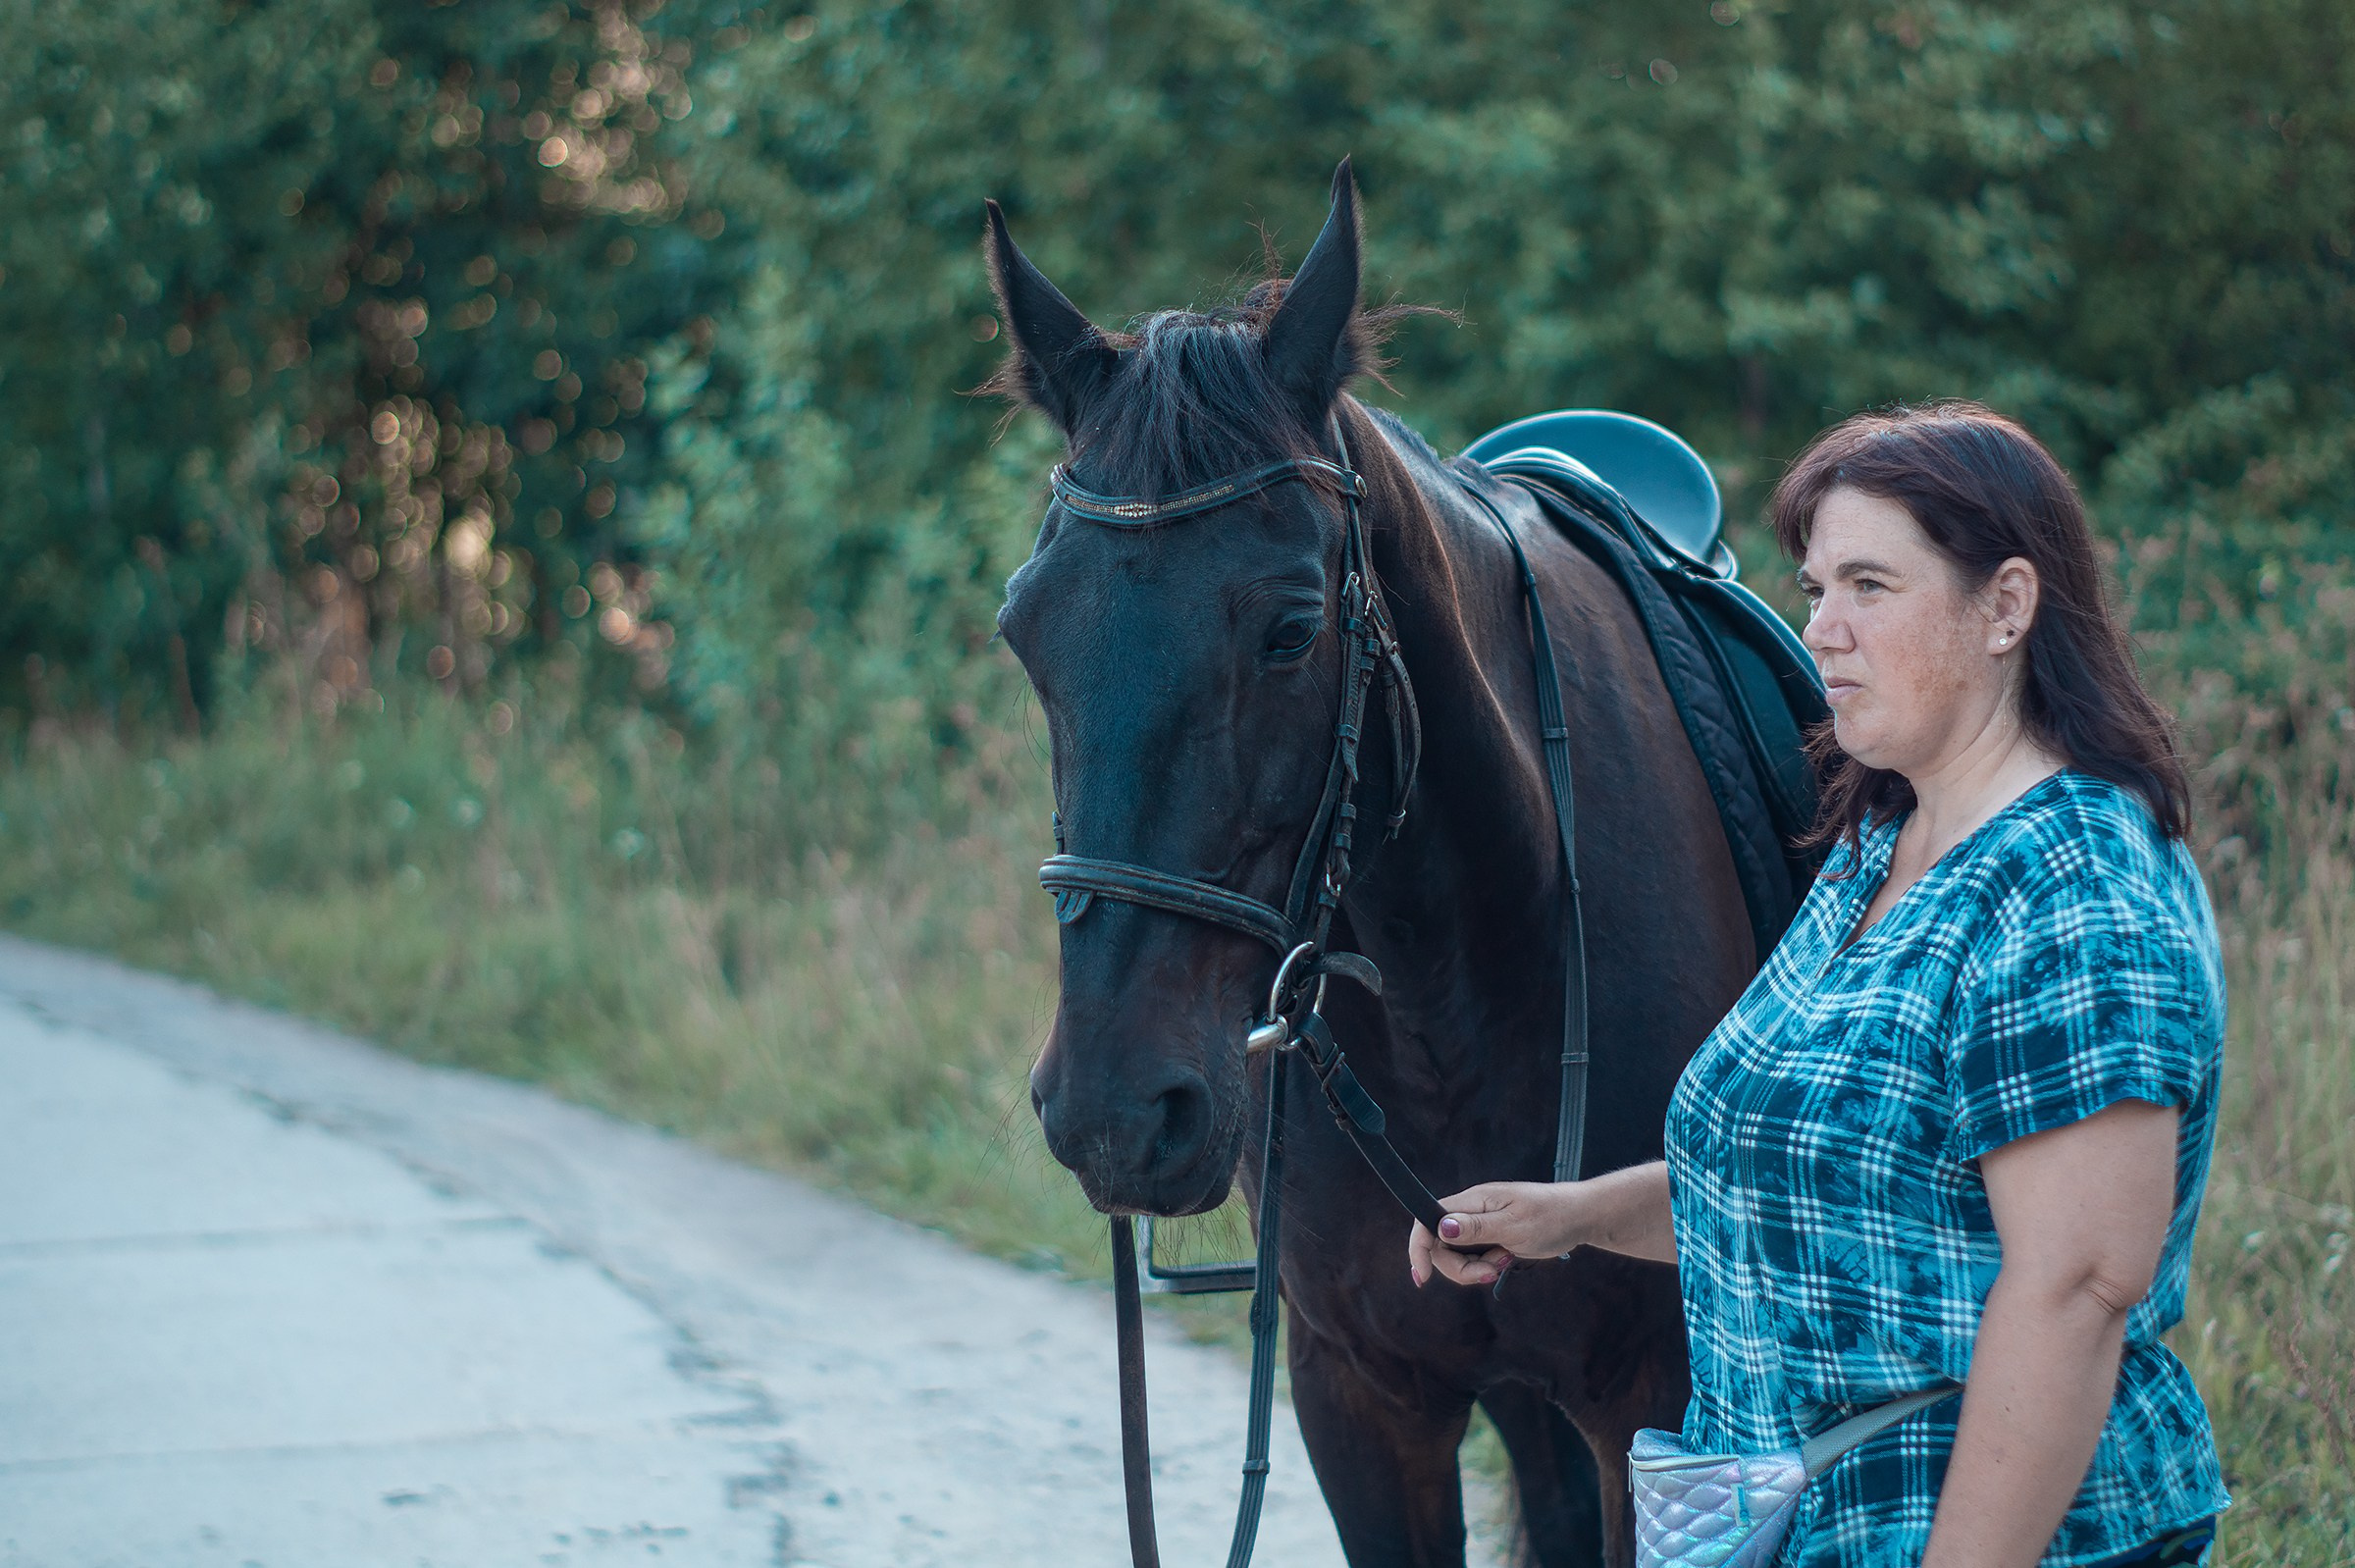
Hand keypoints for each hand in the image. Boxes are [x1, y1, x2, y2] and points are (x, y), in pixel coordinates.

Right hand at [1408, 1181, 1585, 1288]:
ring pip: (1457, 1256)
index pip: (1427, 1220)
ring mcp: (1480, 1224)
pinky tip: (1508, 1259)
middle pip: (1441, 1246)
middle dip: (1460, 1268)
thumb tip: (1440, 1228)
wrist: (1580, 1217)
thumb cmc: (1552, 1216)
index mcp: (1472, 1201)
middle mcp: (1471, 1211)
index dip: (1419, 1249)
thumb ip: (1476, 1228)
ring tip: (1505, 1262)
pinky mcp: (1490, 1236)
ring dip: (1476, 1269)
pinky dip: (1486, 1266)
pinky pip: (1474, 1258)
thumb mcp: (1514, 1226)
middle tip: (1492, 1272)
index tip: (1421, 1279)